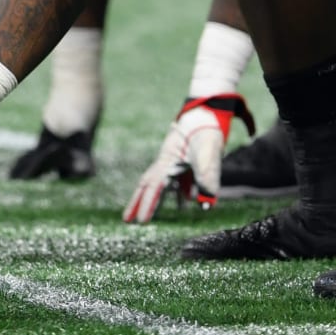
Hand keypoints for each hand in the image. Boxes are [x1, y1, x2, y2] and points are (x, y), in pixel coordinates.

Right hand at [122, 94, 253, 222]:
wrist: (207, 111)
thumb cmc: (207, 133)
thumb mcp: (209, 156)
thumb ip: (207, 180)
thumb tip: (205, 206)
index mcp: (168, 162)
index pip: (155, 188)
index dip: (147, 205)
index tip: (140, 222)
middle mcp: (166, 162)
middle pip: (148, 185)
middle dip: (137, 203)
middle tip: (126, 221)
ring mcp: (173, 160)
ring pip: (158, 183)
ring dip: (152, 199)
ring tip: (147, 216)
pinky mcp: (183, 159)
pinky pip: (174, 179)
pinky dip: (175, 192)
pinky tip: (183, 202)